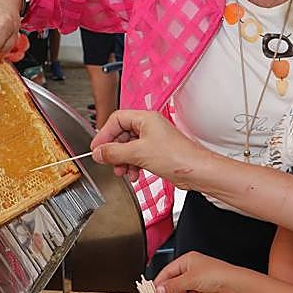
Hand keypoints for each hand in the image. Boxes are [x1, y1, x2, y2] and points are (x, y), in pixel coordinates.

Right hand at [91, 110, 208, 183]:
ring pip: (129, 147)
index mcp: (145, 118)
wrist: (196, 171)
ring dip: (122, 160)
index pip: (116, 119)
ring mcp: (154, 140)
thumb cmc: (177, 157)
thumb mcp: (138, 153)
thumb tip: (98, 152)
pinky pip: (137, 156)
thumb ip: (114, 152)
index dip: (104, 134)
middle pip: (122, 134)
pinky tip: (133, 174)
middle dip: (114, 150)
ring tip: (122, 171)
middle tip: (108, 162)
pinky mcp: (157, 153)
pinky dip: (132, 165)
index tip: (97, 148)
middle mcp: (150, 126)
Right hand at [153, 252, 238, 292]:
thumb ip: (172, 286)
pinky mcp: (203, 285)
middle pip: (174, 279)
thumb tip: (159, 289)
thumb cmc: (216, 274)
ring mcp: (198, 276)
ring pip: (182, 287)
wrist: (233, 283)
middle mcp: (191, 266)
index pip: (167, 270)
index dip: (160, 282)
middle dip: (173, 289)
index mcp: (186, 260)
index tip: (155, 292)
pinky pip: (191, 291)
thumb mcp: (189, 280)